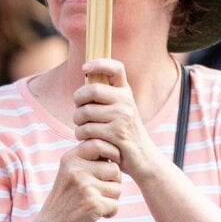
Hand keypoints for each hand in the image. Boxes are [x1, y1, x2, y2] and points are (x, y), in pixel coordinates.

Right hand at [34, 138, 123, 221]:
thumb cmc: (66, 197)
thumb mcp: (70, 170)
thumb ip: (89, 158)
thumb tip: (117, 148)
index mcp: (70, 158)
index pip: (98, 143)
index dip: (112, 151)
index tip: (112, 161)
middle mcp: (76, 170)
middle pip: (114, 169)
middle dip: (113, 182)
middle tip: (99, 191)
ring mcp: (84, 187)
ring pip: (117, 189)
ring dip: (111, 199)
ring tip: (94, 202)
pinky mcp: (92, 204)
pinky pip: (115, 205)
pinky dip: (109, 212)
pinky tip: (95, 213)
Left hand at [73, 59, 163, 178]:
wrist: (143, 157)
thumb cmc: (124, 132)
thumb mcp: (120, 110)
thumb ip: (106, 96)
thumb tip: (86, 77)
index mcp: (126, 92)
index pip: (116, 68)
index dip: (99, 63)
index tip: (85, 68)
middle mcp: (126, 101)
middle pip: (92, 90)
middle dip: (78, 100)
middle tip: (79, 111)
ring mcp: (122, 117)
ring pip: (85, 112)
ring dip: (77, 123)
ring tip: (82, 128)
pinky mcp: (116, 134)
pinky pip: (87, 130)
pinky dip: (81, 135)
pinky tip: (86, 139)